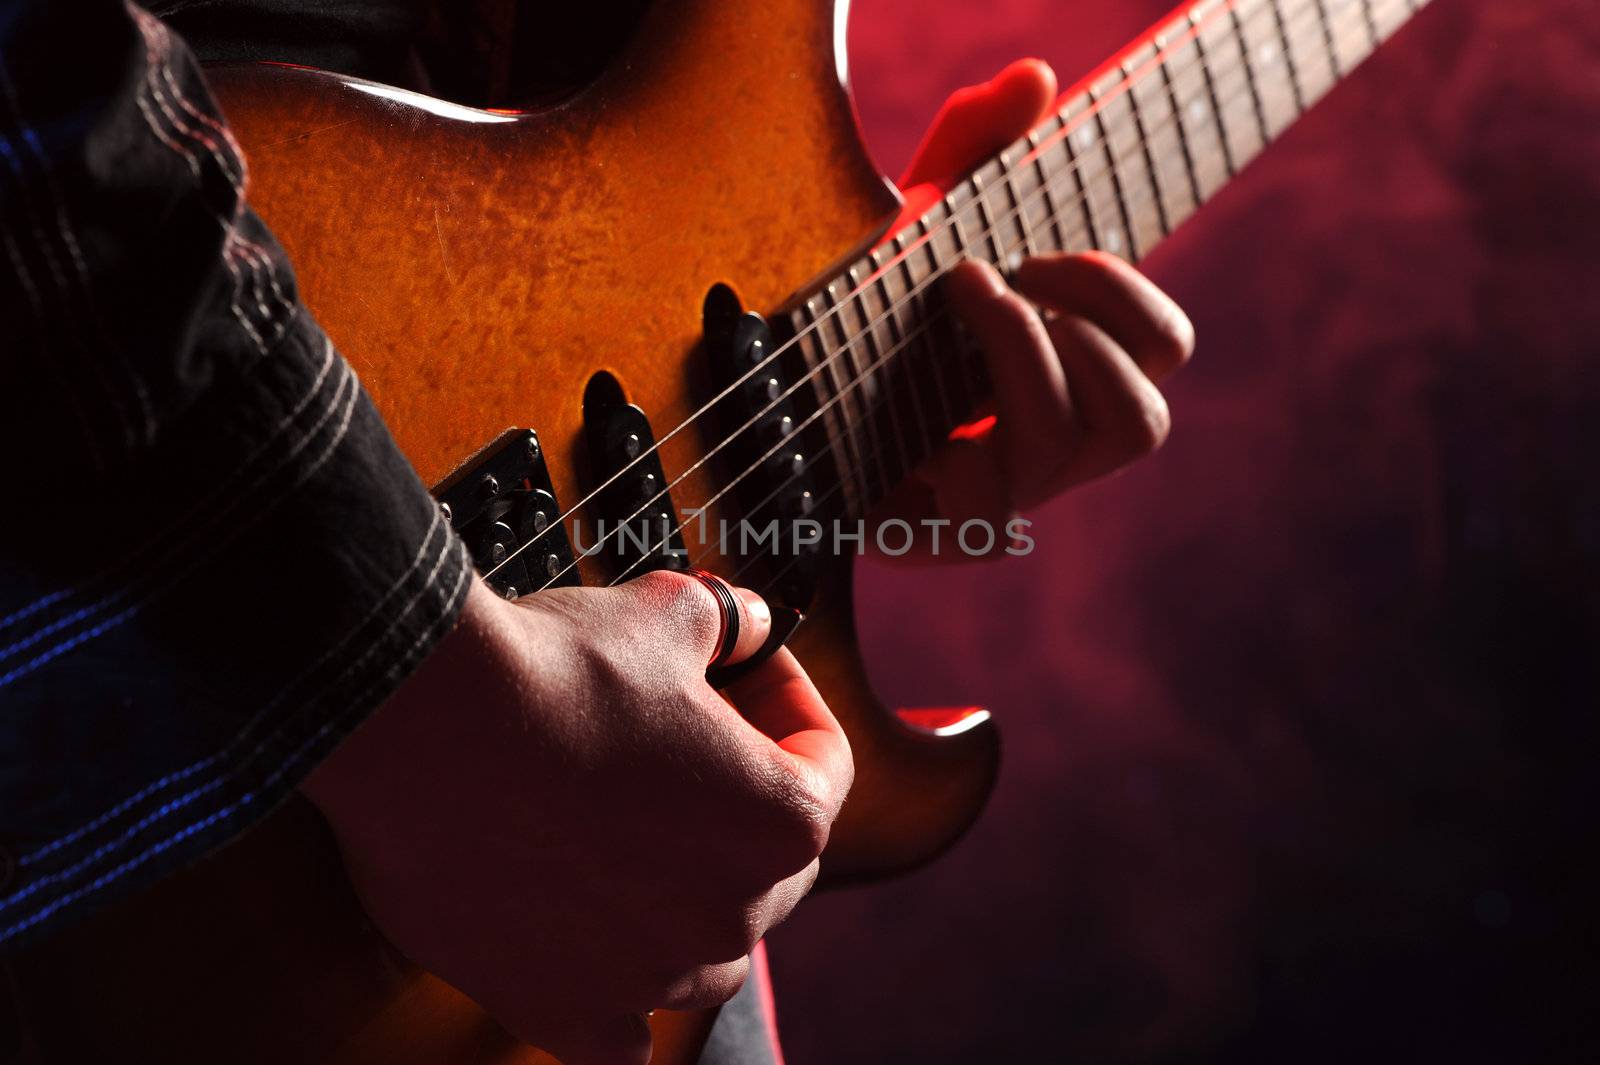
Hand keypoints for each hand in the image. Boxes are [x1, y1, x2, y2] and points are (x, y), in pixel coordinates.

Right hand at [300, 572, 852, 1064]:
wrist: (419, 724)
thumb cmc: (553, 671)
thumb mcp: (669, 612)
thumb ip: (729, 624)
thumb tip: (744, 624)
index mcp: (780, 823)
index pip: (825, 763)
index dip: (787, 697)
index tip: (741, 665)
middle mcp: (730, 915)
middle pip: (768, 859)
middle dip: (736, 794)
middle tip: (680, 732)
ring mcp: (648, 974)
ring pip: (705, 948)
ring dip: (687, 894)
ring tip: (633, 828)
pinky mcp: (562, 1007)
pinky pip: (621, 1033)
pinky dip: (620, 995)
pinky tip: (601, 946)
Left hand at [873, 61, 1195, 556]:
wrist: (768, 400)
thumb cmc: (857, 308)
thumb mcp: (910, 219)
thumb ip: (970, 146)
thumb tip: (1033, 75)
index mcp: (1069, 375)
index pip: (1164, 348)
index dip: (1121, 292)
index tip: (1033, 250)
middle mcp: (1052, 445)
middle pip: (1145, 421)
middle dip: (1078, 329)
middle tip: (987, 280)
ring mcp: (1002, 496)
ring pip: (1076, 454)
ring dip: (1027, 361)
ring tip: (957, 310)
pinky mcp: (943, 535)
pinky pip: (988, 520)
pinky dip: (957, 458)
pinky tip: (912, 427)